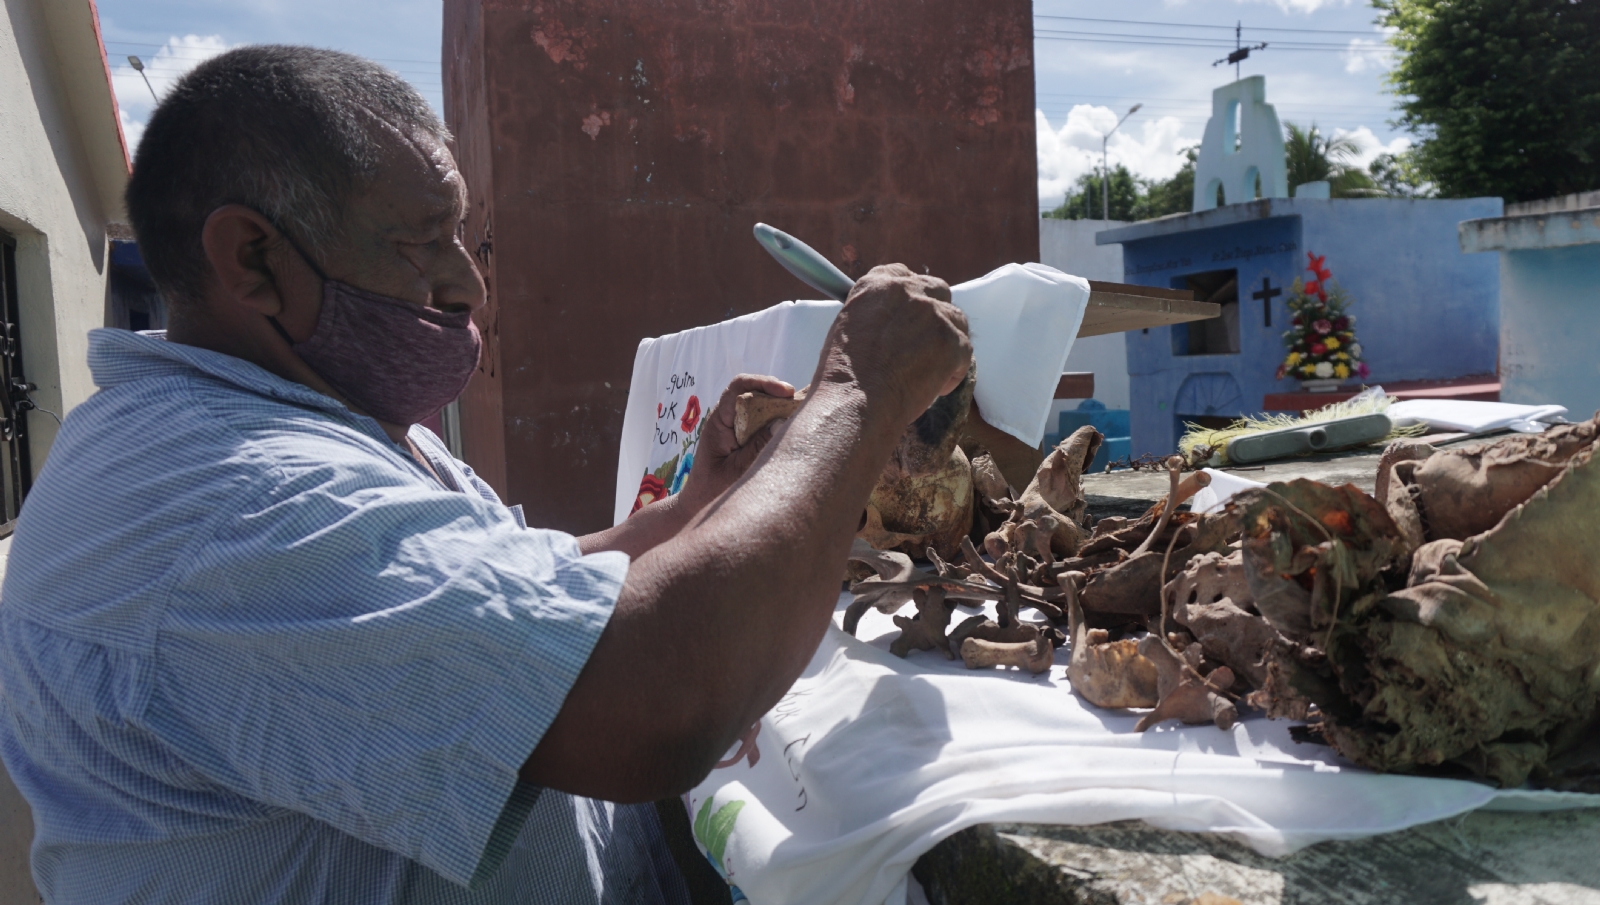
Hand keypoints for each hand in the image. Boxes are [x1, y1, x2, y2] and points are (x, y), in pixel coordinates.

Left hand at [677, 373, 793, 511]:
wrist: (696, 506)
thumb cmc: (711, 491)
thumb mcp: (736, 471)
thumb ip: (757, 447)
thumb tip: (781, 422)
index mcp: (718, 422)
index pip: (738, 388)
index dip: (763, 383)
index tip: (786, 392)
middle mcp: (726, 419)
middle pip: (753, 392)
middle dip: (777, 395)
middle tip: (800, 405)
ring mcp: (735, 428)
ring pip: (759, 406)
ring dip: (779, 408)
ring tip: (800, 417)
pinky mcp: (743, 438)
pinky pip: (761, 422)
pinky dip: (776, 422)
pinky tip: (791, 431)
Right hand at [815, 264, 970, 423]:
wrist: (855, 401)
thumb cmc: (843, 375)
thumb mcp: (847, 325)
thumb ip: (874, 312)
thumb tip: (890, 322)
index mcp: (877, 284)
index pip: (904, 275)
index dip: (911, 297)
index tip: (909, 315)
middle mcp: (907, 290)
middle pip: (937, 291)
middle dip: (934, 314)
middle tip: (924, 342)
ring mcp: (933, 314)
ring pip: (956, 320)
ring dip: (947, 341)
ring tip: (928, 368)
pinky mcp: (952, 341)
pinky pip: (964, 351)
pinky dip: (952, 371)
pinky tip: (933, 386)